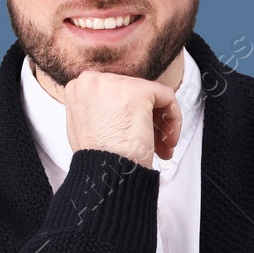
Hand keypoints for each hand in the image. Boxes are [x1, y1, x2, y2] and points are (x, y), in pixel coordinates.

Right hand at [63, 70, 181, 168]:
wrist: (105, 173)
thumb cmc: (97, 159)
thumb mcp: (85, 126)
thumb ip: (98, 110)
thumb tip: (116, 107)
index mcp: (79, 87)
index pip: (114, 93)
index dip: (128, 114)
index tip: (134, 133)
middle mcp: (94, 80)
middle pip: (132, 93)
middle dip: (147, 120)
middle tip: (154, 144)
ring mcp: (117, 84)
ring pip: (151, 96)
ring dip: (161, 124)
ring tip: (162, 147)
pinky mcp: (139, 91)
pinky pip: (167, 97)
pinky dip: (174, 119)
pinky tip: (168, 141)